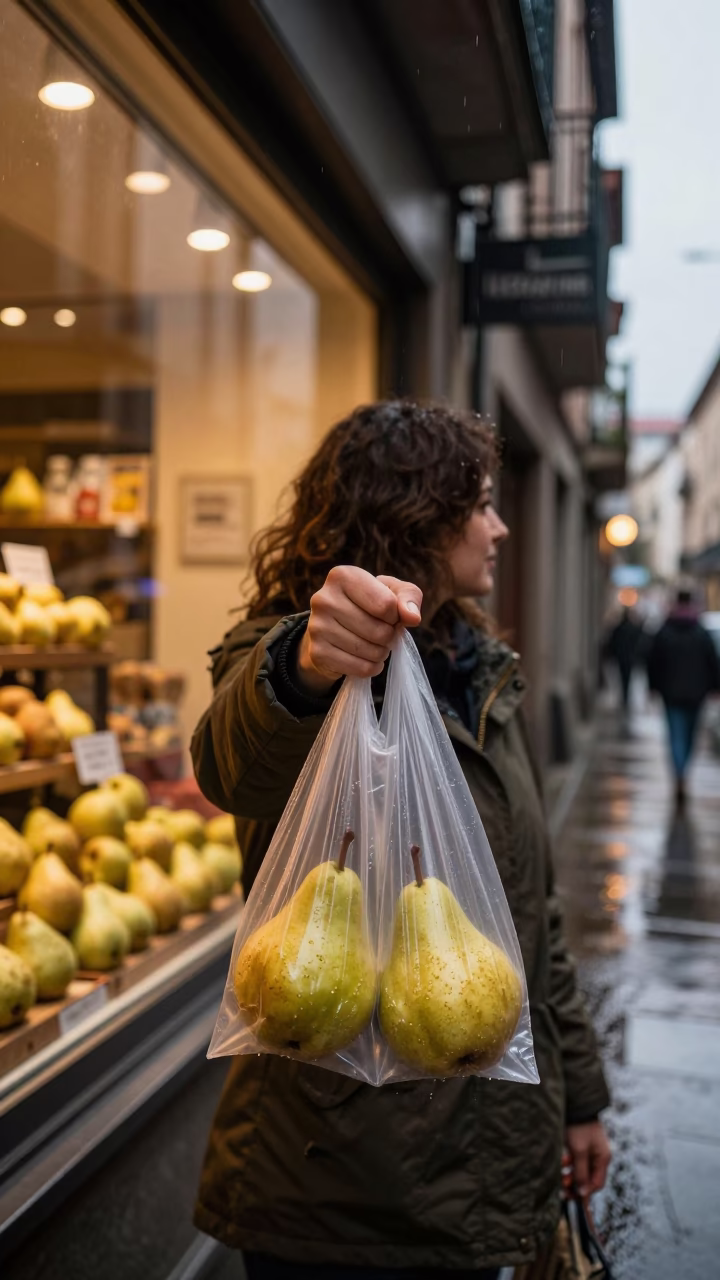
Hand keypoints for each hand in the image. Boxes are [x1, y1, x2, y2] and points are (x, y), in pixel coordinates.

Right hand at [296, 566, 422, 694]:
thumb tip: (413, 617)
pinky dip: (371, 667)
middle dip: (389, 636)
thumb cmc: (369, 604)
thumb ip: (409, 597)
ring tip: (374, 644)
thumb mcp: (393, 591)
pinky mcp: (317, 652)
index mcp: (342, 576)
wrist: (333, 628)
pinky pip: (360, 668)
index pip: (386, 604)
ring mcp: (317, 626)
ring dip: (381, 652)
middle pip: (379, 631)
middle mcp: (324, 598)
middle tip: (382, 633)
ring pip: (370, 651)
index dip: (395, 616)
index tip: (388, 615)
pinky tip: (366, 658)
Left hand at [565, 1121, 611, 1200]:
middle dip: (575, 1183)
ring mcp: (589, 1151)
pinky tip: (562, 1161)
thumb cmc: (579, 1127)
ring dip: (570, 1174)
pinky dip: (568, 1164)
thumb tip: (583, 1194)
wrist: (574, 1104)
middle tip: (563, 1187)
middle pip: (588, 1178)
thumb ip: (581, 1173)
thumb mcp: (579, 1151)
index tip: (572, 1197)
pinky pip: (574, 1162)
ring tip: (561, 1174)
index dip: (585, 1192)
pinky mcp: (580, 1146)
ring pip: (579, 1171)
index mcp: (602, 1158)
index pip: (597, 1183)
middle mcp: (598, 1156)